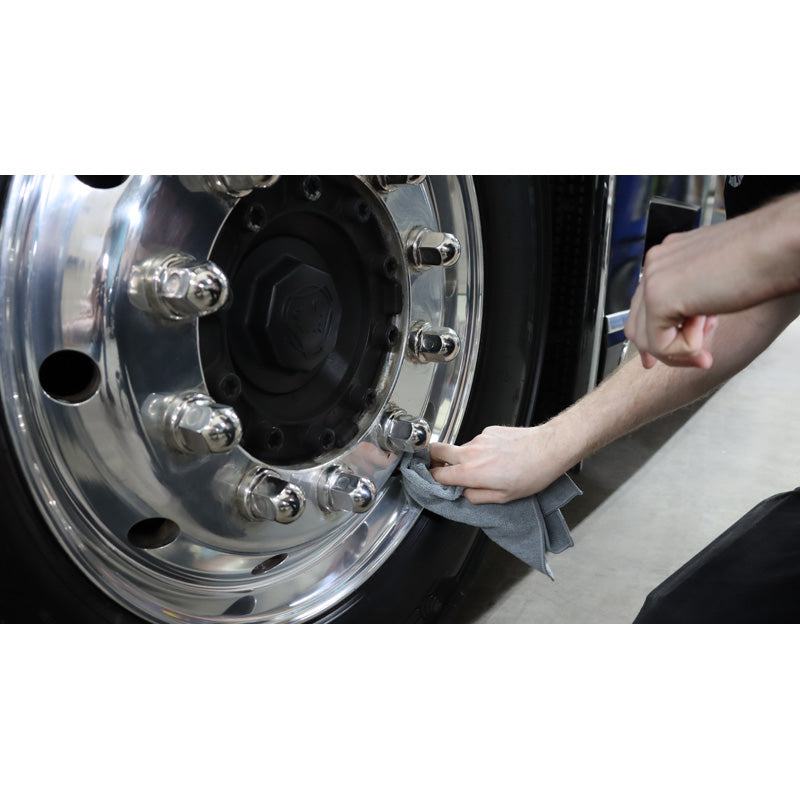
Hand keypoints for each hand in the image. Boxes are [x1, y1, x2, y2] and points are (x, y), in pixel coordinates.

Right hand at [429, 424, 570, 504]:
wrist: (549, 448)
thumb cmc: (532, 473)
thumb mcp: (504, 497)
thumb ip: (478, 497)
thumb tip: (465, 495)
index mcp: (471, 472)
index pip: (437, 474)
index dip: (431, 479)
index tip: (432, 482)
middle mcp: (470, 452)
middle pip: (436, 450)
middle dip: (431, 459)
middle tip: (438, 468)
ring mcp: (479, 438)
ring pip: (459, 447)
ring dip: (462, 457)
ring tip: (483, 468)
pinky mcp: (489, 430)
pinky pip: (477, 441)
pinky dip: (480, 449)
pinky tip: (497, 456)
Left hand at [624, 192, 799, 368]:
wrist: (779, 244)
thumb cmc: (760, 257)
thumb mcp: (713, 281)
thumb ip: (690, 299)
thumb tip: (680, 327)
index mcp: (666, 257)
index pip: (643, 307)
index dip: (657, 338)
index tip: (670, 357)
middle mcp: (654, 264)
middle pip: (638, 325)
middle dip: (667, 349)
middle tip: (701, 357)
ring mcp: (653, 278)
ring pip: (645, 339)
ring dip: (679, 350)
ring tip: (710, 334)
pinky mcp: (659, 297)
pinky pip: (659, 344)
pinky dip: (685, 348)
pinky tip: (709, 326)